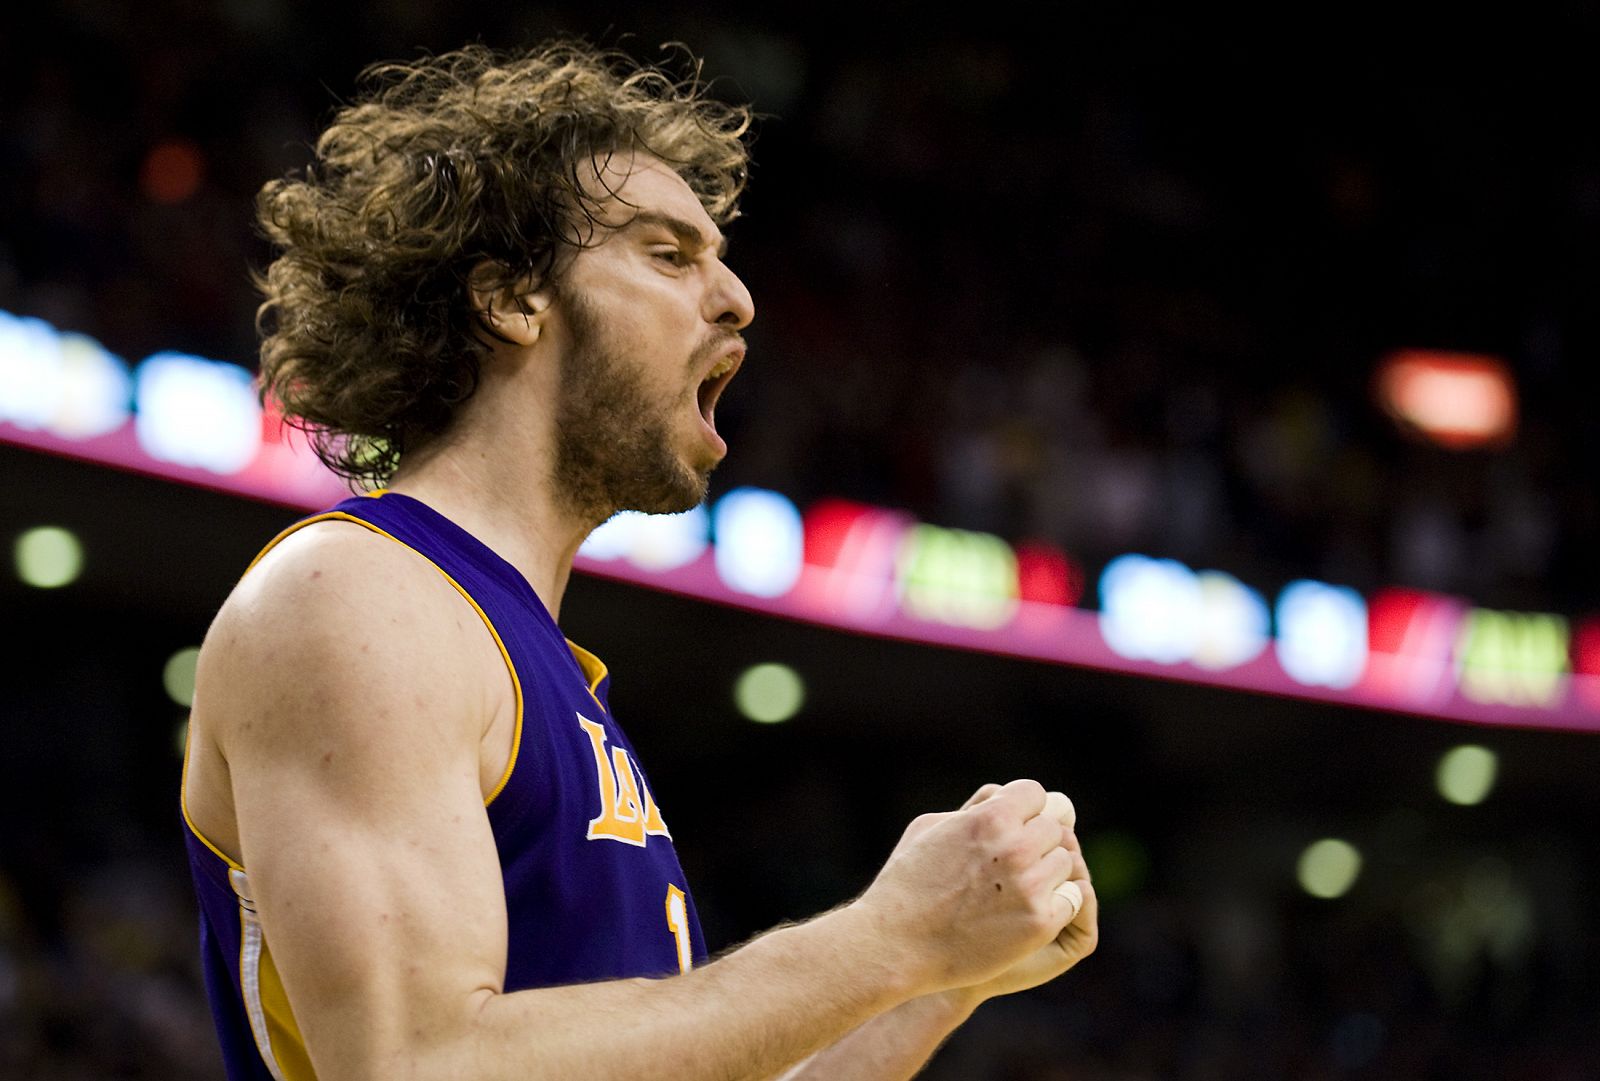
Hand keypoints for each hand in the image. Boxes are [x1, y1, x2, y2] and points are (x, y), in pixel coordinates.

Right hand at [852, 779, 1082, 996]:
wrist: (896, 944)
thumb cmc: (906, 883)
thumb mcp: (929, 827)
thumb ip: (974, 808)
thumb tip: (1003, 795)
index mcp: (990, 818)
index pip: (1037, 795)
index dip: (1026, 810)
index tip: (1015, 828)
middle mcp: (1015, 847)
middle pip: (1056, 829)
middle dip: (1038, 842)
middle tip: (1017, 863)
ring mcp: (1030, 886)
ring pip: (1067, 864)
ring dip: (1049, 873)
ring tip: (1021, 889)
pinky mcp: (1039, 923)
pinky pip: (1072, 900)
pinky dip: (1058, 904)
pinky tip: (1031, 911)